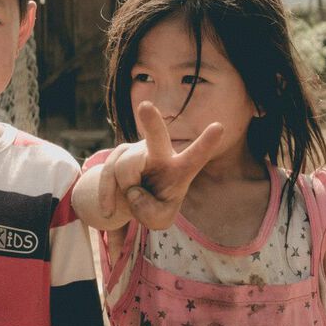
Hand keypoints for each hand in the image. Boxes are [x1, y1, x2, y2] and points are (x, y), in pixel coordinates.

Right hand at [98, 101, 225, 229]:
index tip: (219, 126)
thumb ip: (151, 212)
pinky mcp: (118, 153)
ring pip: (124, 170)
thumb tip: (133, 191)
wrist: (132, 199)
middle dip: (151, 122)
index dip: (206, 143)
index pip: (196, 156)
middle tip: (145, 107)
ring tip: (134, 197)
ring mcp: (138, 150)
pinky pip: (107, 174)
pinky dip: (107, 196)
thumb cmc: (155, 206)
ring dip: (125, 192)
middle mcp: (161, 152)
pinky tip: (109, 212)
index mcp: (181, 169)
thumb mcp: (159, 219)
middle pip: (156, 137)